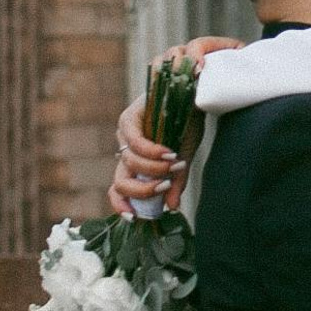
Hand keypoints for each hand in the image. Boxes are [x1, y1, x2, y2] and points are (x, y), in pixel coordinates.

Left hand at [104, 37, 241, 216]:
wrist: (193, 93)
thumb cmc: (186, 126)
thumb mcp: (183, 158)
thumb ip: (175, 182)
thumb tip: (171, 208)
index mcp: (134, 163)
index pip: (118, 189)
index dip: (121, 204)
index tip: (135, 216)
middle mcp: (124, 149)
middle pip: (120, 181)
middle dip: (143, 189)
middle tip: (166, 186)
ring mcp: (124, 133)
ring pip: (129, 162)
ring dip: (153, 169)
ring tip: (175, 163)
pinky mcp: (129, 116)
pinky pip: (135, 141)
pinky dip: (152, 151)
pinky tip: (169, 153)